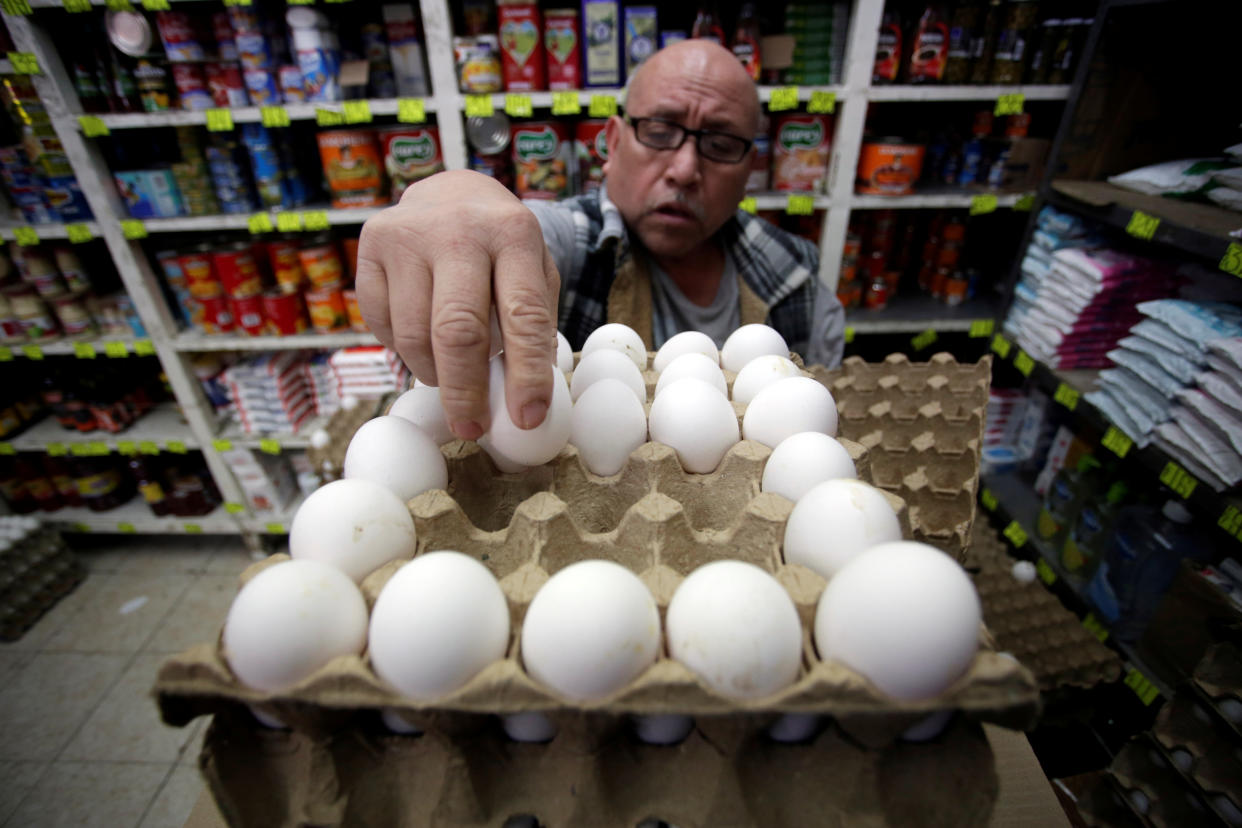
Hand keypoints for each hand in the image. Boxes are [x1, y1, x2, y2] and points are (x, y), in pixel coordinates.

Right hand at [356, 171, 560, 438]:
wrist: (451, 193)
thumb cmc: (502, 251)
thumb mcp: (534, 274)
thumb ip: (533, 328)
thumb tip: (524, 400)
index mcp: (514, 235)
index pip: (522, 316)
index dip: (526, 375)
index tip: (527, 419)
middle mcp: (458, 230)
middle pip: (456, 330)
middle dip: (465, 392)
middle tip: (472, 429)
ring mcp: (407, 235)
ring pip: (414, 335)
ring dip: (433, 374)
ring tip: (450, 378)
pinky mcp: (371, 245)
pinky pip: (381, 325)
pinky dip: (403, 350)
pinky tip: (422, 340)